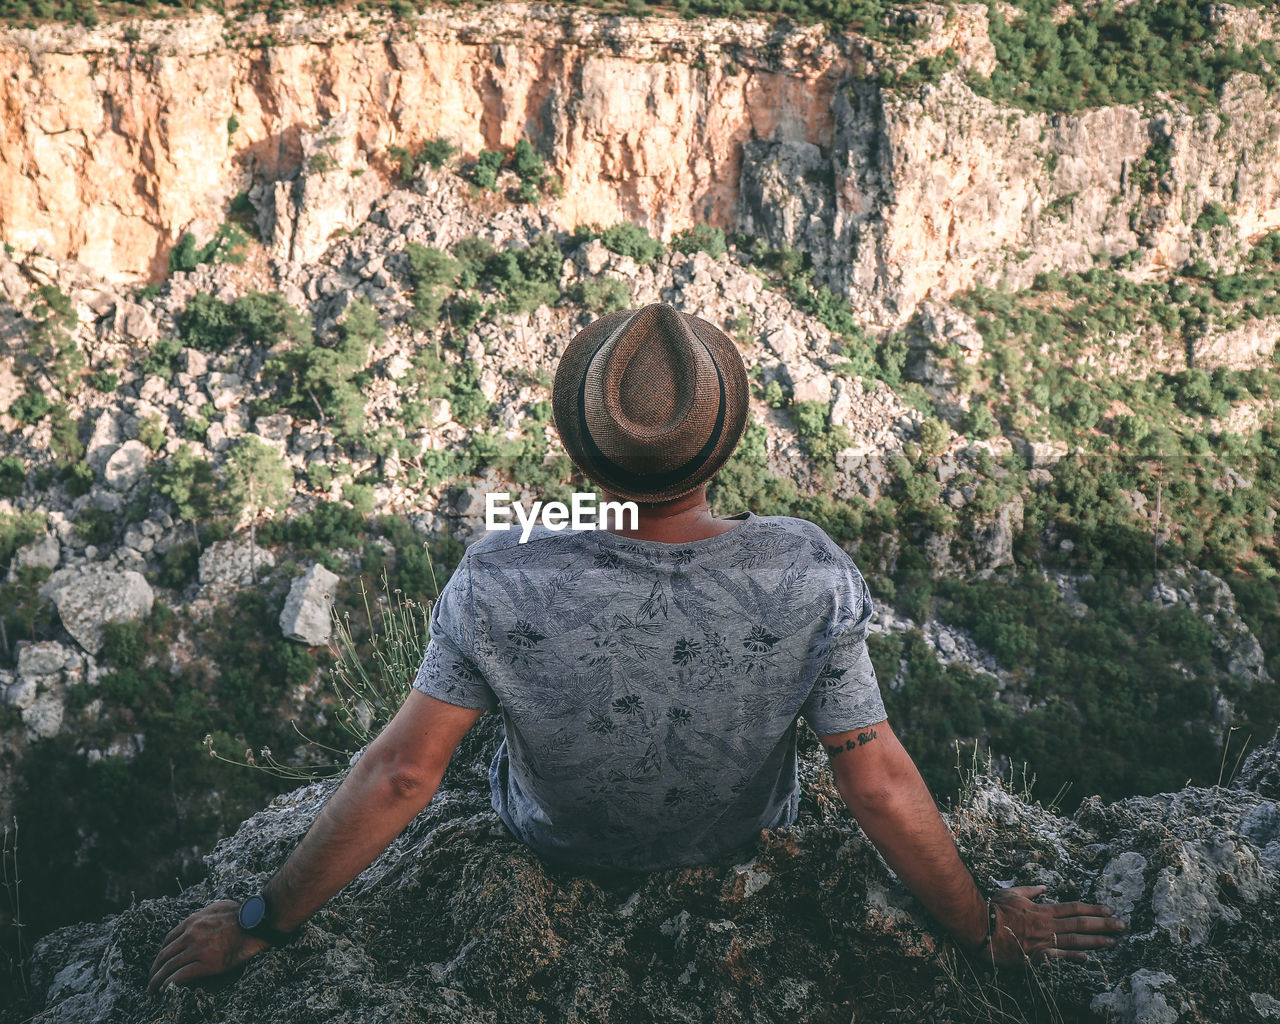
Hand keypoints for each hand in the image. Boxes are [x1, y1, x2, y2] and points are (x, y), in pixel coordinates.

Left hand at [147, 900, 270, 993]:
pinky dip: (169, 985)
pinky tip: (165, 991)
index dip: (161, 953)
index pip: (169, 939)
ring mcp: (198, 949)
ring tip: (152, 990)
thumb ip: (205, 913)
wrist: (259, 922)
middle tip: (150, 980)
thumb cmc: (244, 914)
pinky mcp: (206, 963)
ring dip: (157, 981)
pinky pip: (181, 976)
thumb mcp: (219, 906)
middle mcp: (191, 934)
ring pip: (169, 967)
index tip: (159, 962)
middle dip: (154, 970)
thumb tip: (200, 919)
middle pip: (165, 955)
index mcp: (193, 920)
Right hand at [984, 885, 1125, 966]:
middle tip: (1122, 925)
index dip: (1093, 908)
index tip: (1109, 909)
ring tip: (1113, 942)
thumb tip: (1045, 887)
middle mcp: (1047, 925)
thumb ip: (1031, 891)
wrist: (981, 927)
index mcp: (1042, 909)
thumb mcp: (1013, 893)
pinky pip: (1057, 957)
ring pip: (1074, 941)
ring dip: (1095, 941)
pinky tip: (1086, 959)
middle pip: (1080, 923)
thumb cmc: (994, 908)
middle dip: (1103, 924)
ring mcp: (1043, 941)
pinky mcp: (1035, 956)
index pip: (1073, 907)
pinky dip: (1072, 958)